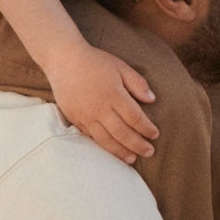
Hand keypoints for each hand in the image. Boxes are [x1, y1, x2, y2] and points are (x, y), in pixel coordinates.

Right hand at [47, 37, 158, 162]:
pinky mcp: (75, 119)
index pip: (134, 117)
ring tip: (132, 159)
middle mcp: (99, 108)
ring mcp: (85, 116)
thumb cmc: (95, 62)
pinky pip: (91, 137)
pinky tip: (112, 150)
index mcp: (113, 94)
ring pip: (106, 140)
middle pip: (122, 133)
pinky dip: (103, 146)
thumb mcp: (120, 66)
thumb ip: (137, 83)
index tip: (155, 134)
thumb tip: (152, 100)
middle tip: (150, 152)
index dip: (146, 128)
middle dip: (138, 145)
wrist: (63, 60)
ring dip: (121, 152)